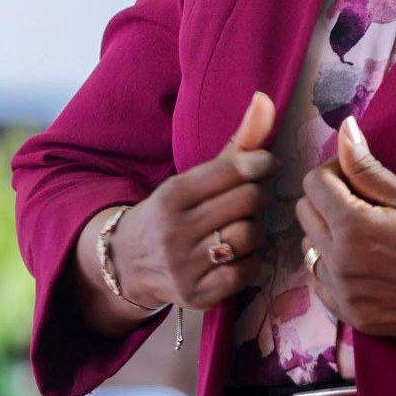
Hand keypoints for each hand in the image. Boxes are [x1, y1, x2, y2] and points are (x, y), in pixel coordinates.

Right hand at [94, 93, 278, 315]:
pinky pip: (247, 273)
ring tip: (245, 225)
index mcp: (171, 195)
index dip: (261, 164)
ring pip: (251, 236)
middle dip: (258, 197)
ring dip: (257, 229)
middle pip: (248, 202)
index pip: (232, 171)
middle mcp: (175, 231)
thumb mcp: (192, 177)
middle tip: (254, 198)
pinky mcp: (197, 296)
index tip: (268, 165)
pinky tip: (240, 253)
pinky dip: (252, 261)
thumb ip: (236, 142)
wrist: (127, 264)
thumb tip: (266, 99)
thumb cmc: (171, 212)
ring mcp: (185, 267)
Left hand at [295, 117, 395, 343]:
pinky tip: (365, 265)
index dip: (336, 172)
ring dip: (328, 235)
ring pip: (310, 249)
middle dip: (328, 201)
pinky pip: (321, 284)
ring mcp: (344, 293)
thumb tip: (343, 129)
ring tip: (366, 236)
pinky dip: (334, 269)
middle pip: (305, 214)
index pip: (314, 183)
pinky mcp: (352, 316)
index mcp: (352, 226)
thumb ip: (366, 167)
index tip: (360, 178)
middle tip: (365, 203)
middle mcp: (339, 262)